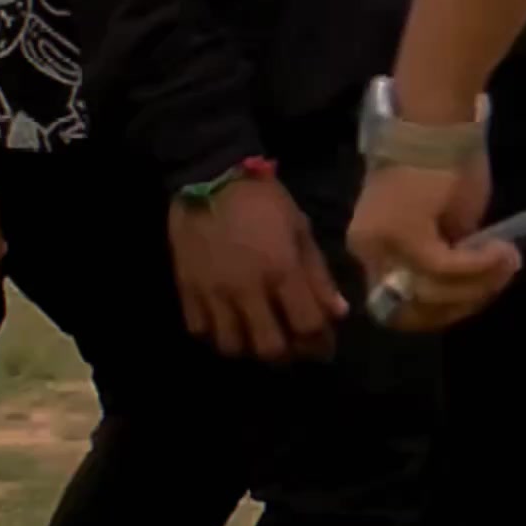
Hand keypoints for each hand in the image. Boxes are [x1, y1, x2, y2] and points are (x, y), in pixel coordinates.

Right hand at [168, 173, 347, 363]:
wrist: (210, 173)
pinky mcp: (187, 290)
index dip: (320, 342)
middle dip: (286, 353)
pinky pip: (200, 330)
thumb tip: (338, 312)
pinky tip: (226, 321)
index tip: (324, 343)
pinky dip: (216, 333)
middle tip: (291, 342)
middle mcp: (247, 289)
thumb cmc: (263, 199)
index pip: (306, 326)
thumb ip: (318, 274)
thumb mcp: (299, 228)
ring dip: (249, 346)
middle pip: (269, 348)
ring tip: (257, 333)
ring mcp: (213, 293)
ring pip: (232, 347)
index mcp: (281, 270)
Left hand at [348, 147, 514, 335]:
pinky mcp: (406, 235)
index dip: (441, 310)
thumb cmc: (442, 153)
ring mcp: (384, 245)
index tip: (478, 295)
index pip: (398, 305)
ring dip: (479, 284)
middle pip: (412, 309)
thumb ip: (447, 253)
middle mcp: (368, 251)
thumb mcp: (446, 218)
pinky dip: (479, 267)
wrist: (436, 111)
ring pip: (432, 293)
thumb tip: (467, 282)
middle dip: (461, 304)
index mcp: (371, 247)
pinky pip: (446, 269)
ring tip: (509, 263)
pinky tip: (503, 253)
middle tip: (499, 281)